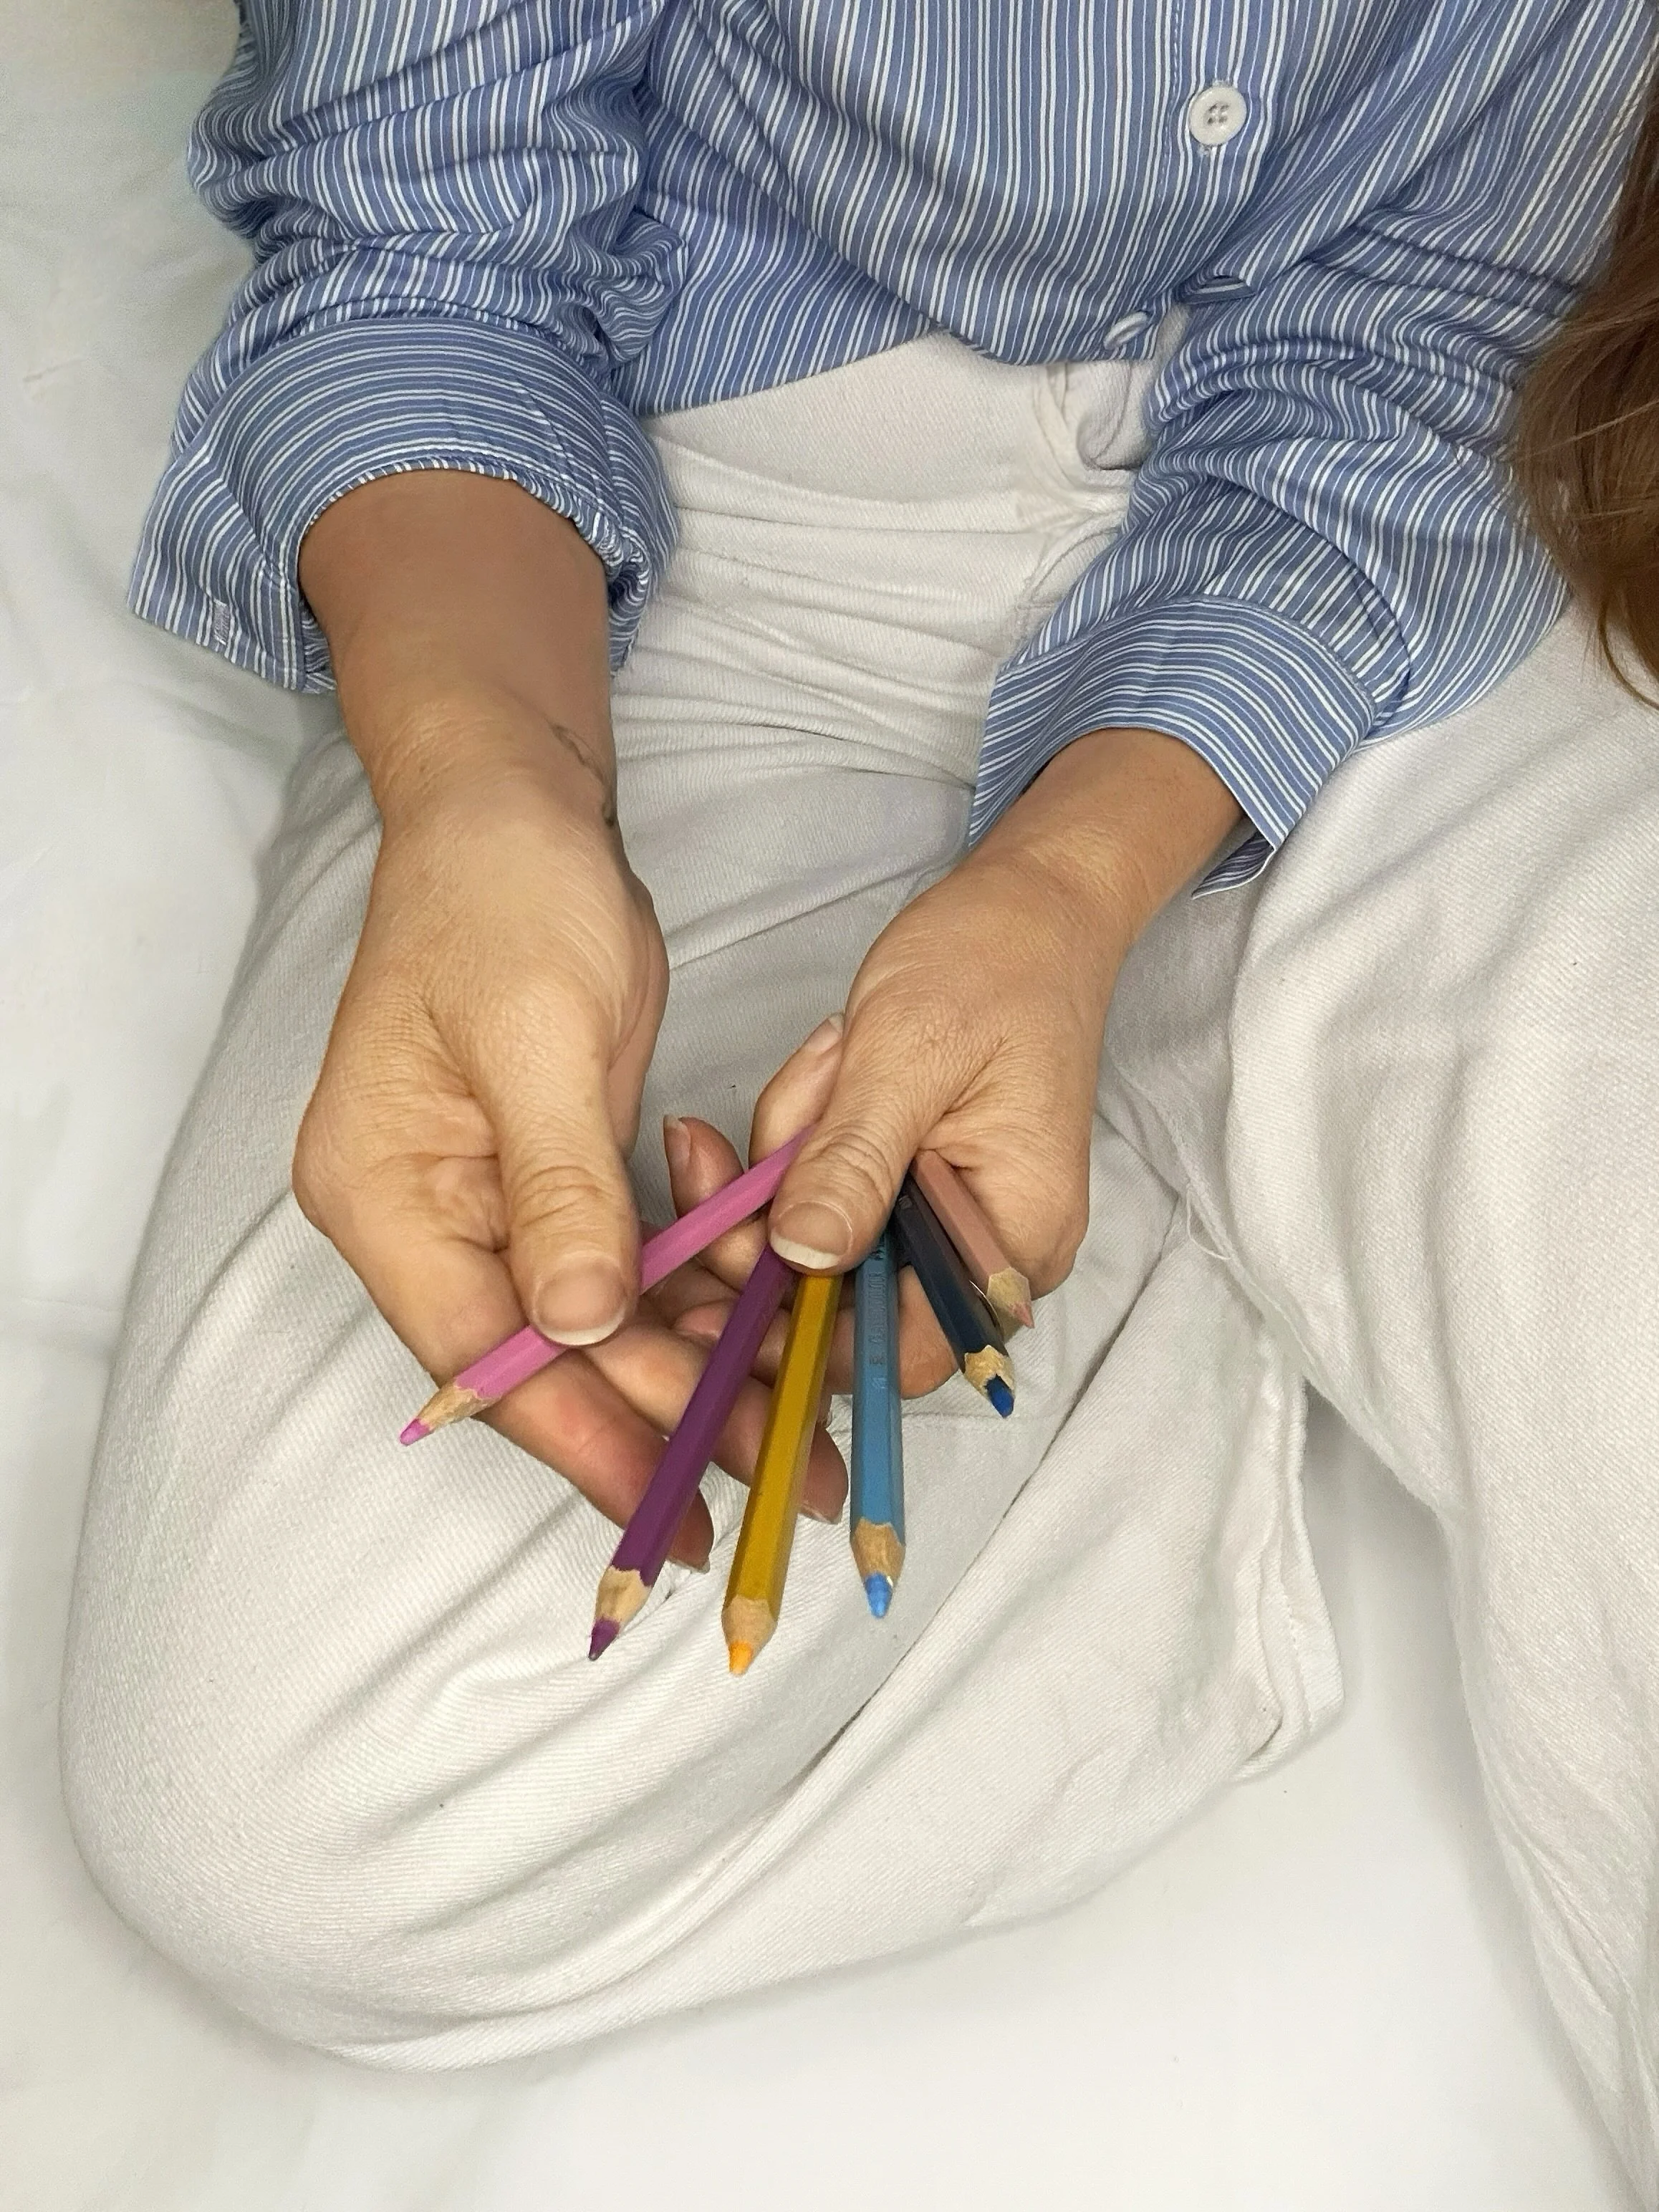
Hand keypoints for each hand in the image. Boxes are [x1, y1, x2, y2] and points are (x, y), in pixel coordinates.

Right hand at [292, 472, 845, 1557]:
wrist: (515, 810)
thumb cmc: (505, 900)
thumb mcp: (540, 1036)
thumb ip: (558, 1189)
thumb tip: (575, 1328)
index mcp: (384, 1191)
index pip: (483, 1352)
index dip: (579, 1438)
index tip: (673, 1510)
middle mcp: (424, 1216)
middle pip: (539, 1358)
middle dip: (653, 1424)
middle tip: (773, 1483)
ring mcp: (483, 1201)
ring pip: (586, 1326)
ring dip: (683, 1377)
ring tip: (792, 1436)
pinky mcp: (545, 1176)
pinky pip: (615, 1271)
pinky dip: (684, 1307)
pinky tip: (759, 1345)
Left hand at [759, 727, 1241, 1389]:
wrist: (1031, 909)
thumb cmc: (991, 965)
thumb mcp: (907, 1056)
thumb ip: (854, 1163)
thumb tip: (804, 1260)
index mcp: (1012, 1238)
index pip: (899, 1351)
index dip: (802, 1339)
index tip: (715, 1283)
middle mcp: (986, 1255)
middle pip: (844, 1307)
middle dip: (773, 1225)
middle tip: (726, 1144)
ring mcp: (946, 1224)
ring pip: (822, 1247)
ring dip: (792, 1162)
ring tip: (831, 1063)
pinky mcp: (910, 1191)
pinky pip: (828, 1200)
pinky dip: (804, 1144)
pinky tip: (830, 1070)